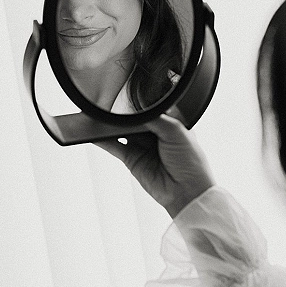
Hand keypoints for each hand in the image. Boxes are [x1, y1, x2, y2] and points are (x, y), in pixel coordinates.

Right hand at [93, 114, 214, 217]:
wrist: (188, 192)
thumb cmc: (191, 162)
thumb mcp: (177, 132)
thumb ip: (156, 119)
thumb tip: (136, 110)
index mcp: (170, 123)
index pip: (150, 109)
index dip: (139, 103)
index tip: (126, 94)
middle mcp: (155, 134)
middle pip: (134, 120)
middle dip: (123, 114)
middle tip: (110, 103)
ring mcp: (142, 147)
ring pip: (122, 132)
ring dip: (110, 125)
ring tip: (98, 116)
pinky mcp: (132, 160)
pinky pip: (114, 147)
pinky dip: (103, 141)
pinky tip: (94, 134)